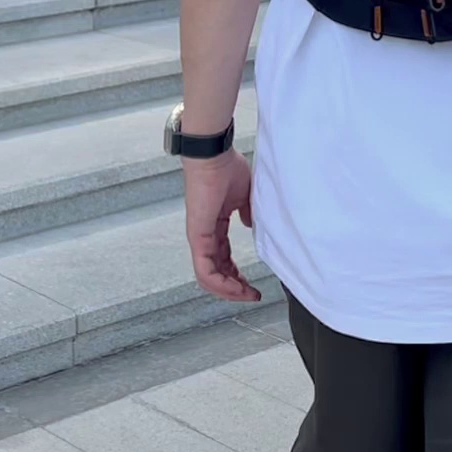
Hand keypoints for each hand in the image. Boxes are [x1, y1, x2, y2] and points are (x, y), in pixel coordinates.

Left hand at [183, 150, 261, 302]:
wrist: (214, 155)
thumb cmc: (226, 167)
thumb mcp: (244, 195)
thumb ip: (247, 212)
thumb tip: (249, 224)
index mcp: (214, 224)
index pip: (223, 258)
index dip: (238, 274)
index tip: (254, 284)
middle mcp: (204, 234)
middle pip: (216, 272)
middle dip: (235, 288)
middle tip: (251, 295)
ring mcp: (199, 237)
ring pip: (208, 277)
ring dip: (228, 291)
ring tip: (246, 295)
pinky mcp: (197, 237)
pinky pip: (205, 270)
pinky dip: (221, 284)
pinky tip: (236, 288)